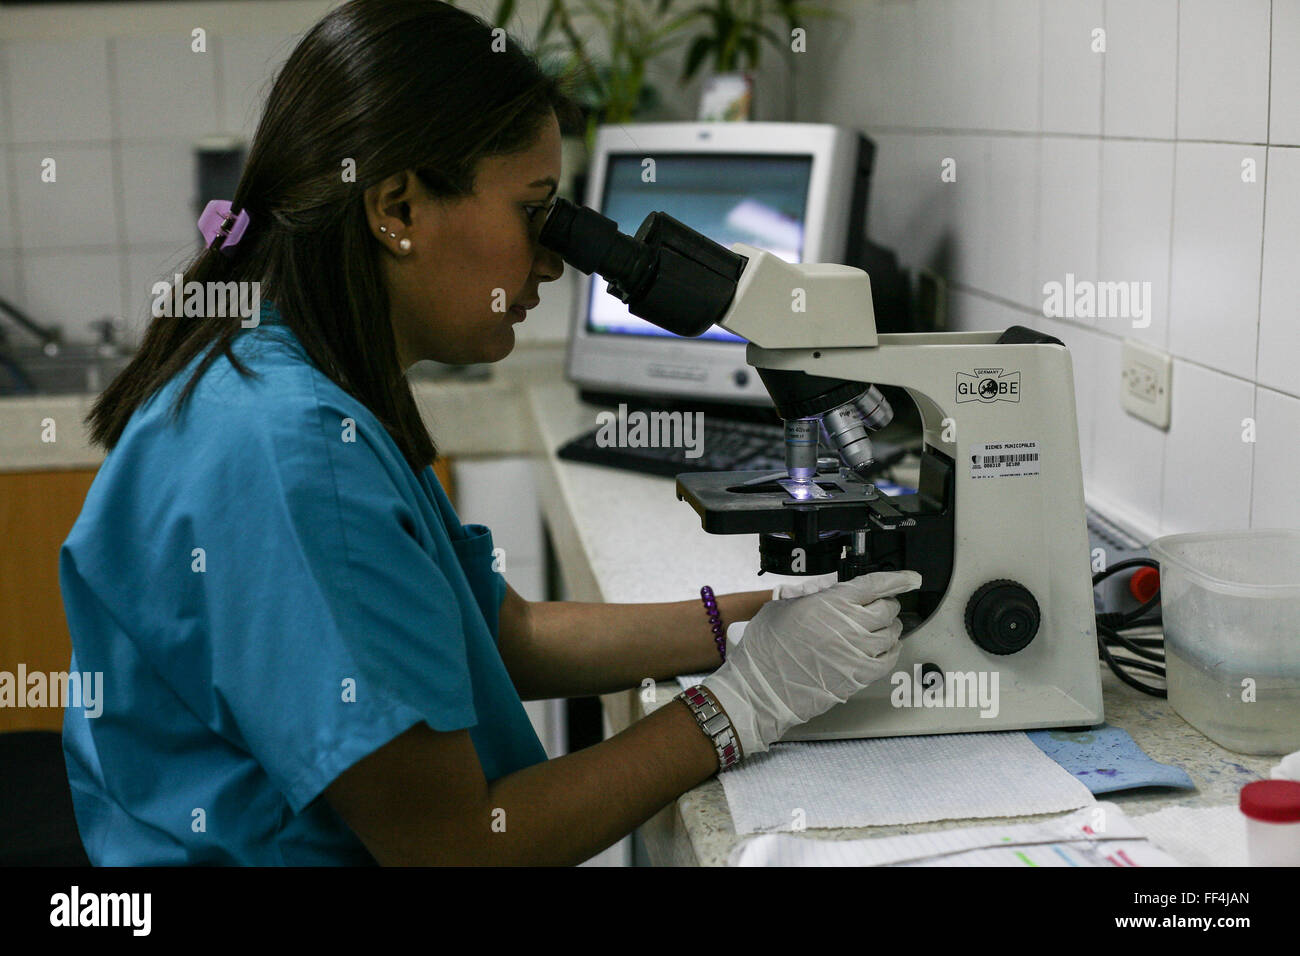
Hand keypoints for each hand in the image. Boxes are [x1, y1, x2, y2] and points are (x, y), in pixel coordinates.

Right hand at [703, 570, 921, 757]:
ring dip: (889, 628)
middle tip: (880, 607)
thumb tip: (833, 591)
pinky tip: (884, 649)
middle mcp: (850, 624)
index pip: (876, 584)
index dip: (898, 579)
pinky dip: (891, 651)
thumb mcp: (784, 606)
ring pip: (891, 633)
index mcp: (831, 602)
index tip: (911, 578)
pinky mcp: (859, 676)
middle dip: (887, 605)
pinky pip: (888, 659)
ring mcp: (857, 652)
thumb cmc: (767, 648)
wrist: (762, 687)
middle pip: (888, 608)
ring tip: (879, 629)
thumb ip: (814, 596)